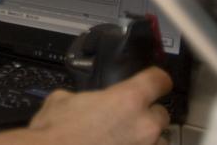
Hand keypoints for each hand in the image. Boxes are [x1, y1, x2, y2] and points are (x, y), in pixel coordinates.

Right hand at [25, 67, 170, 144]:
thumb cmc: (54, 135)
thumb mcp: (62, 100)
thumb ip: (85, 98)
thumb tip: (85, 103)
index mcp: (127, 100)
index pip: (159, 81)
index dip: (155, 79)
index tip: (154, 81)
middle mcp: (143, 127)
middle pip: (161, 115)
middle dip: (146, 115)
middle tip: (126, 119)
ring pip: (159, 142)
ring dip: (145, 140)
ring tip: (123, 140)